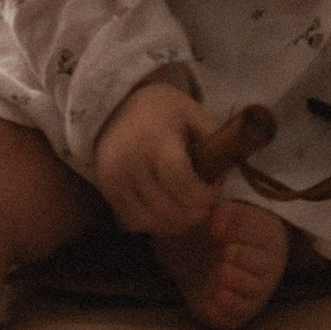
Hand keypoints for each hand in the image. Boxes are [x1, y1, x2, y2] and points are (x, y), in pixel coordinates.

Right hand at [94, 76, 216, 235]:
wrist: (115, 106)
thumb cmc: (161, 110)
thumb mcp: (192, 112)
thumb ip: (213, 139)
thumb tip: (224, 176)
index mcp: (155, 137)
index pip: (180, 179)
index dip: (202, 194)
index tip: (213, 191)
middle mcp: (130, 160)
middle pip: (169, 208)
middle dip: (195, 212)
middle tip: (204, 201)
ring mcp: (114, 179)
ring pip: (153, 223)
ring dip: (177, 222)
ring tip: (186, 206)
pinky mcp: (107, 192)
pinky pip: (135, 223)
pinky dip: (155, 223)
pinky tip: (165, 207)